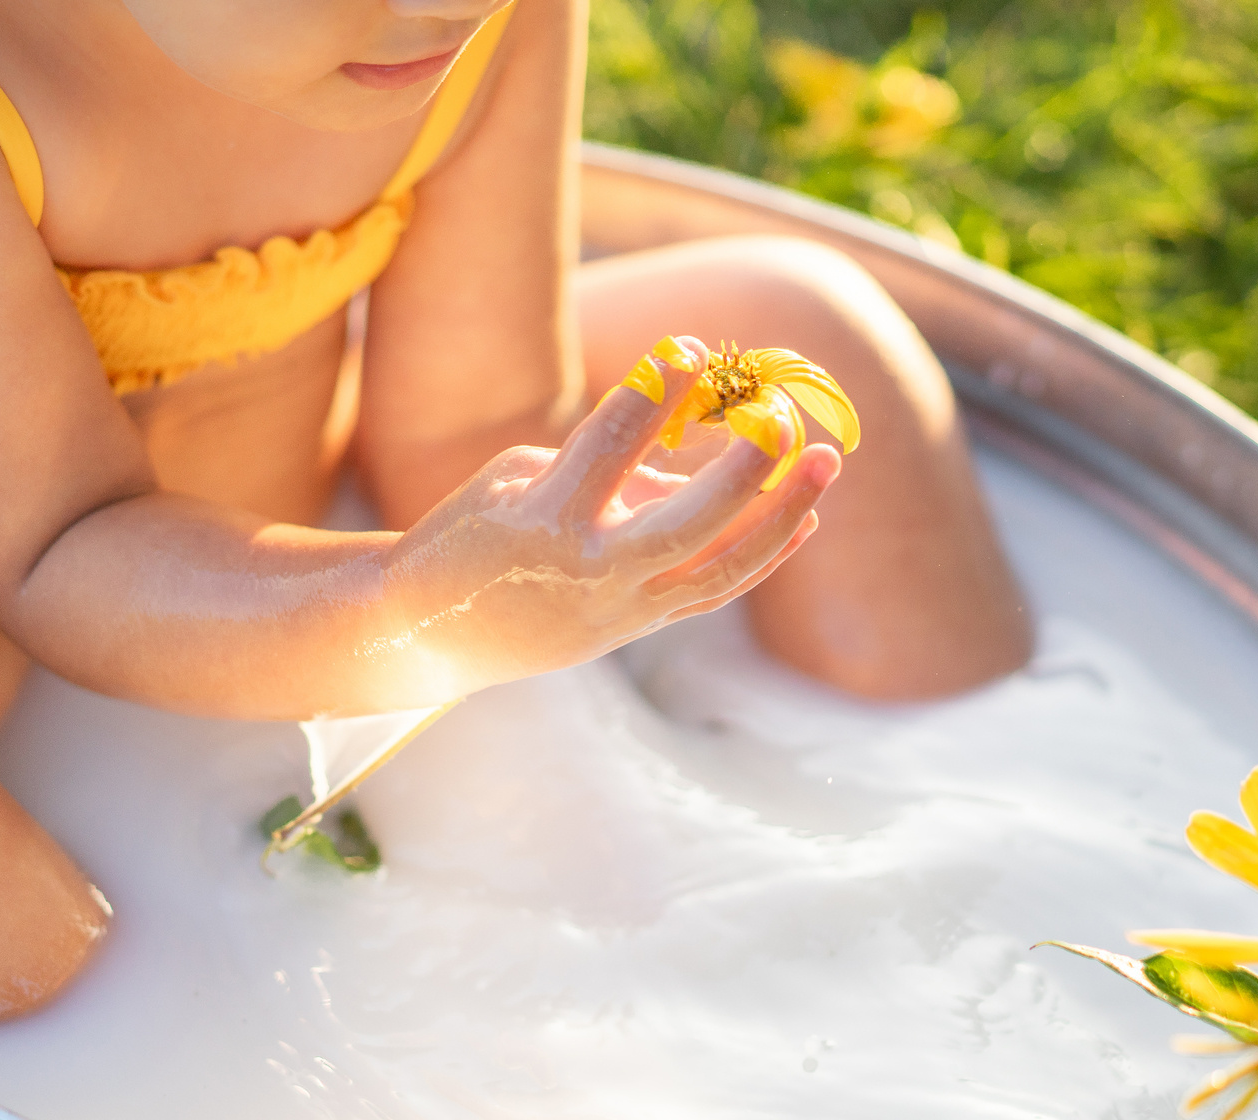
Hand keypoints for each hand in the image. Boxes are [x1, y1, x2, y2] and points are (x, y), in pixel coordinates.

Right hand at [373, 337, 836, 697]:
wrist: (432, 635)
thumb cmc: (469, 537)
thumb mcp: (515, 481)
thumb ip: (602, 465)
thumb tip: (685, 458)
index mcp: (543, 523)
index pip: (609, 448)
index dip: (654, 392)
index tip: (690, 347)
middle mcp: (588, 574)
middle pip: (685, 526)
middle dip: (743, 473)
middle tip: (783, 417)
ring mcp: (619, 610)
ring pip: (717, 571)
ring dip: (778, 517)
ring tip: (825, 464)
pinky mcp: (635, 626)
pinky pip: (711, 592)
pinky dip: (760, 555)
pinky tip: (804, 519)